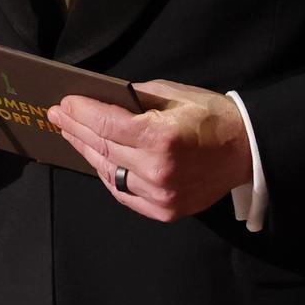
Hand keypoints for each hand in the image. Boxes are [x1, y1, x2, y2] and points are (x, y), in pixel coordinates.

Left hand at [49, 79, 250, 221]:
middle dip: (76, 129)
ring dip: (88, 152)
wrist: (247, 152)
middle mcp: (157, 169)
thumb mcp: (175, 95)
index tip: (63, 103)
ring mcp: (160, 194)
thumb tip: (103, 101)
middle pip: (103, 147)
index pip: (106, 124)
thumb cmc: (213, 117)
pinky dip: (109, 175)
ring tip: (72, 136)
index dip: (81, 112)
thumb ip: (136, 99)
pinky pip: (124, 192)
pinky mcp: (164, 210)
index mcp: (161, 136)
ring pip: (110, 172)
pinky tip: (97, 159)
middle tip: (57, 117)